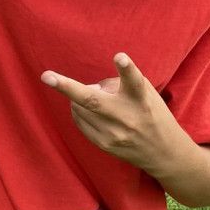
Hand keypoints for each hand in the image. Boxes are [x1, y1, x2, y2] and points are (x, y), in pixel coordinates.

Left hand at [41, 53, 175, 173]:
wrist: (163, 153)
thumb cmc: (151, 113)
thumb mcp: (145, 93)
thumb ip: (120, 82)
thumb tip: (90, 86)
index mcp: (141, 99)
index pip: (135, 81)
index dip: (126, 69)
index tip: (119, 56)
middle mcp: (126, 117)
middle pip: (93, 101)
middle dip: (67, 87)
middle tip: (46, 76)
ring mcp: (113, 133)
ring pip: (79, 107)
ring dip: (79, 98)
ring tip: (96, 99)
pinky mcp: (103, 144)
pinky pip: (79, 120)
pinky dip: (80, 111)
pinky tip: (91, 111)